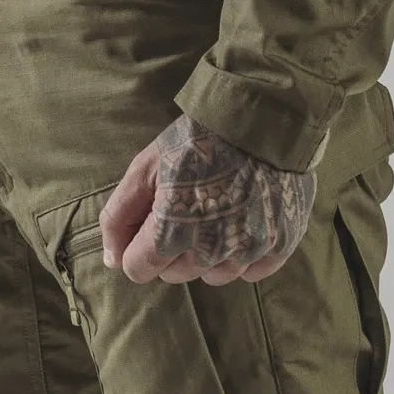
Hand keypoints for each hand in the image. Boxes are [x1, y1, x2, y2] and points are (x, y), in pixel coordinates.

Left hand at [99, 114, 316, 285]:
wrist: (262, 117)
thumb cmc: (197, 139)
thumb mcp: (145, 167)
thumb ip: (119, 216)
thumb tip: (112, 260)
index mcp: (172, 231)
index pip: (138, 269)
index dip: (137, 244)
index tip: (151, 219)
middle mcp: (211, 251)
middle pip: (175, 274)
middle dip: (171, 246)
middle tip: (185, 205)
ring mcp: (249, 251)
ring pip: (213, 276)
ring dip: (207, 253)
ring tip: (215, 209)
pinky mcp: (281, 247)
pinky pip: (251, 271)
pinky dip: (243, 251)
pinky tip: (243, 217)